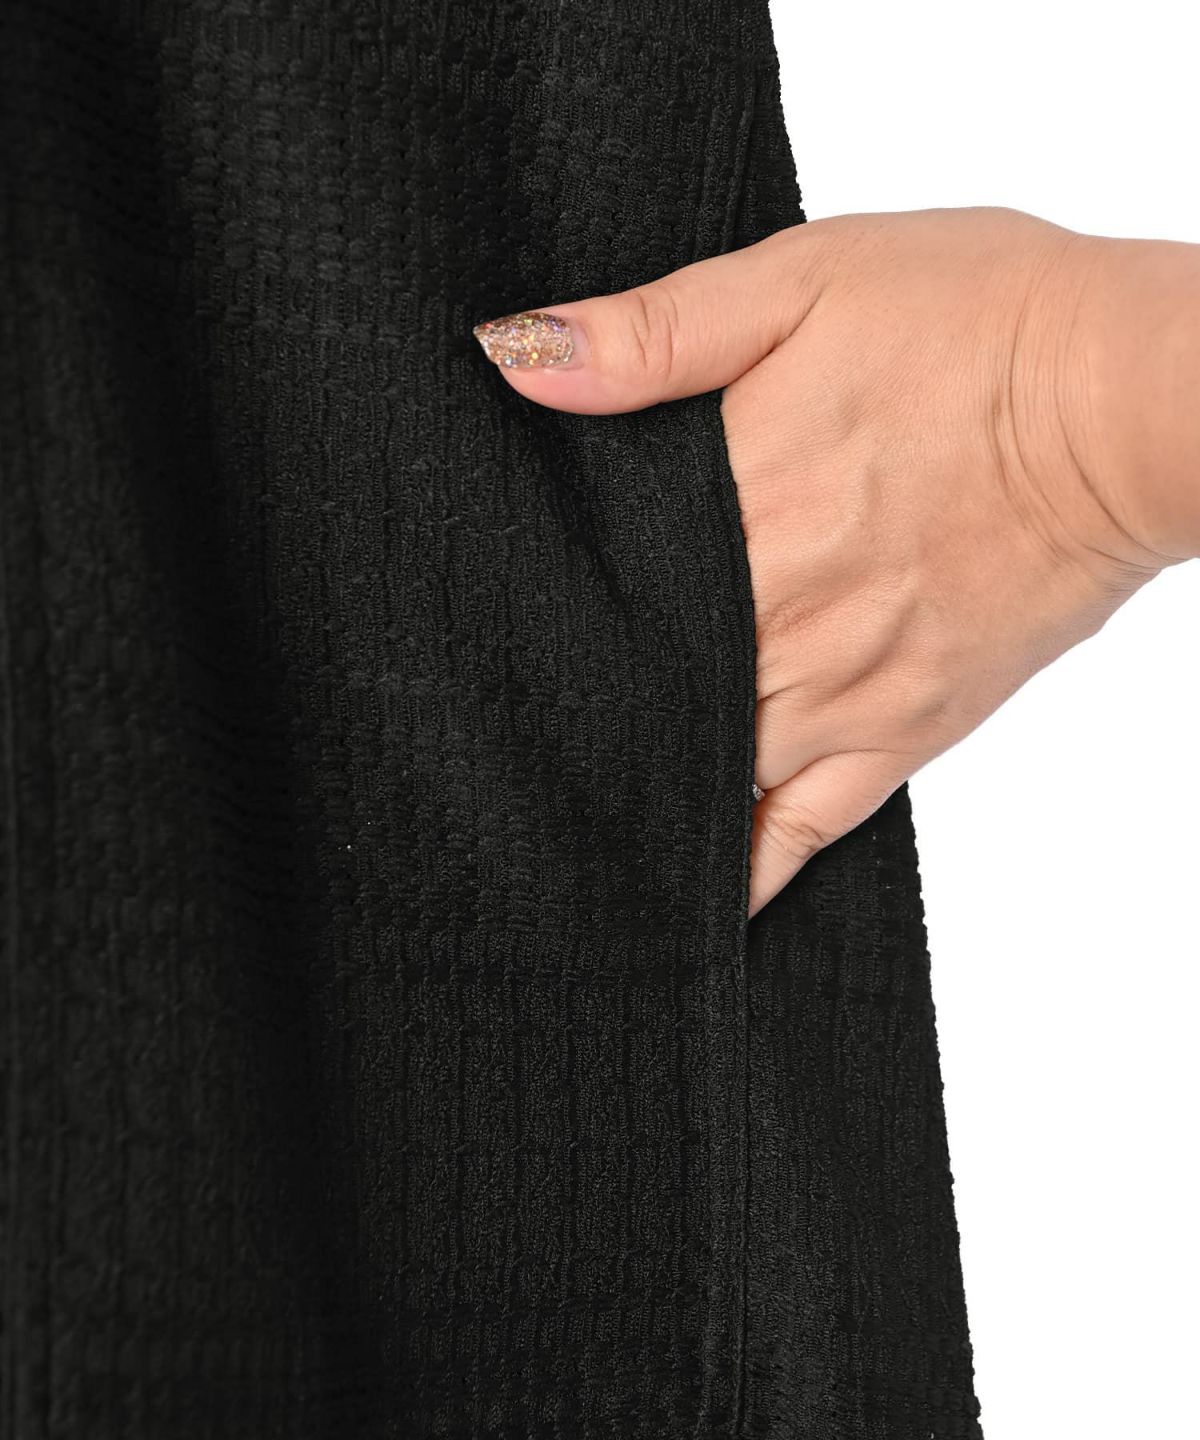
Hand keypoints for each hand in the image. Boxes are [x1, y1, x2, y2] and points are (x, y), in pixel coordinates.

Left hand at [473, 207, 1180, 916]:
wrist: (1129, 405)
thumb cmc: (983, 325)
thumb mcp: (806, 278)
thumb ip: (656, 333)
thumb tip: (519, 359)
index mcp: (735, 506)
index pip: (592, 591)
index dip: (526, 621)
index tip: (470, 642)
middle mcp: (775, 617)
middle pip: (635, 692)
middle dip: (567, 713)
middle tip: (491, 740)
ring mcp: (840, 689)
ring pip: (703, 771)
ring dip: (634, 790)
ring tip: (560, 820)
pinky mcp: (905, 730)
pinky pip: (804, 829)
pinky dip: (744, 870)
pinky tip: (691, 897)